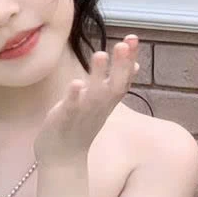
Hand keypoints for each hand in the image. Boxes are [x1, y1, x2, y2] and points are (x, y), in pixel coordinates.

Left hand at [33, 35, 139, 169]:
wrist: (62, 158)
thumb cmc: (80, 125)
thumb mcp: (102, 102)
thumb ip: (116, 83)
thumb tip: (134, 65)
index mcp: (107, 101)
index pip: (123, 78)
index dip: (129, 59)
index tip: (133, 38)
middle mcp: (99, 107)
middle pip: (115, 85)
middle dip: (121, 64)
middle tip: (125, 43)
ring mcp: (83, 114)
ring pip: (95, 95)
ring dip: (98, 75)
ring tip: (100, 54)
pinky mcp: (65, 120)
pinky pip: (72, 108)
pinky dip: (74, 96)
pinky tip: (75, 83)